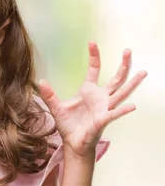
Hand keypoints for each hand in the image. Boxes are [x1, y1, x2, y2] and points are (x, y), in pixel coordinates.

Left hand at [38, 41, 146, 158]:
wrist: (72, 142)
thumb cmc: (68, 125)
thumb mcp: (56, 107)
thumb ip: (49, 95)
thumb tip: (41, 81)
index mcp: (89, 91)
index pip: (94, 69)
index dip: (94, 56)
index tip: (92, 42)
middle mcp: (100, 97)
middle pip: (116, 78)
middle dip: (123, 65)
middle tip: (129, 51)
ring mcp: (104, 108)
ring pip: (122, 93)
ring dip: (132, 83)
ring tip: (143, 72)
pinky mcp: (103, 120)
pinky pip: (115, 114)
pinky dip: (123, 110)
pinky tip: (132, 106)